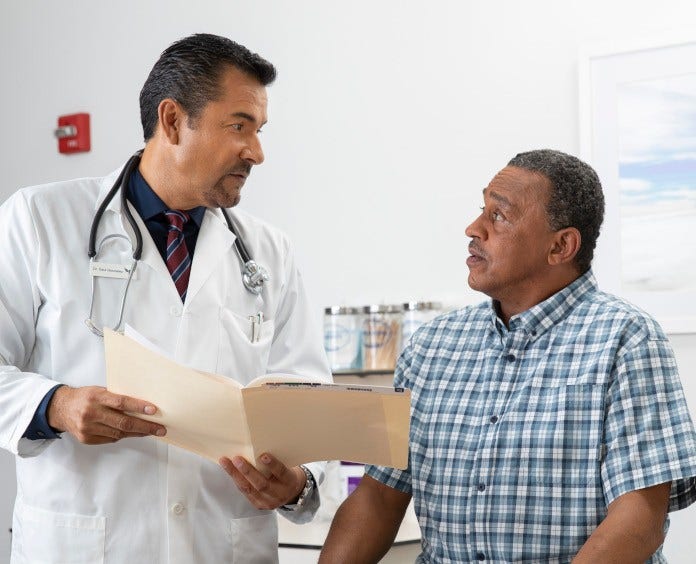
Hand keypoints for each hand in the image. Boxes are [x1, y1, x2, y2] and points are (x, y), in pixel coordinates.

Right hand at [47, 385, 165, 444]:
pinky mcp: (86, 439)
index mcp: (96, 397)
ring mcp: (87, 428)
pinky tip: (133, 433)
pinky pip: (110, 439)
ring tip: (151, 431)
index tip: (153, 410)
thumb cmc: (85, 396)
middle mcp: (91, 413)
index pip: (121, 402)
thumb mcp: (100, 390)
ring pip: (118, 433)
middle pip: (122, 422)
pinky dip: (123, 436)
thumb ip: (116, 397)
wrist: (60, 408)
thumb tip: (141, 404)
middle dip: (145, 426)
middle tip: (160, 429)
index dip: (138, 407)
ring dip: (137, 433)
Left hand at [219, 453, 305, 509]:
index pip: (281, 473)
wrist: (292, 492)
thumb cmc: (288, 474)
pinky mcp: (258, 504)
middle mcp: (279, 494)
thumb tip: (258, 446)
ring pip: (249, 489)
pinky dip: (236, 480)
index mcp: (289, 482)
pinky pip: (245, 492)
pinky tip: (229, 471)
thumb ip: (276, 460)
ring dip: (235, 475)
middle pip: (262, 484)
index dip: (273, 465)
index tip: (264, 456)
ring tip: (226, 462)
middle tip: (237, 459)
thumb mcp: (288, 466)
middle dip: (248, 471)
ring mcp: (268, 502)